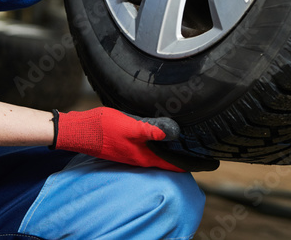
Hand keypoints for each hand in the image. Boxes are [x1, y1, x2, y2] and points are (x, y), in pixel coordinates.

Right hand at [52, 106, 218, 171]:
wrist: (78, 130)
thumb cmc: (101, 128)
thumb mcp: (129, 126)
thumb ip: (151, 129)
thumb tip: (174, 133)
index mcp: (144, 156)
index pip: (174, 164)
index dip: (193, 163)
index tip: (212, 162)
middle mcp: (140, 157)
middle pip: (169, 160)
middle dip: (186, 156)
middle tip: (205, 148)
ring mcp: (132, 152)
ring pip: (159, 154)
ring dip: (173, 150)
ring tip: (189, 142)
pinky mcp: (125, 145)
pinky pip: (149, 147)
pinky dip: (160, 143)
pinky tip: (162, 134)